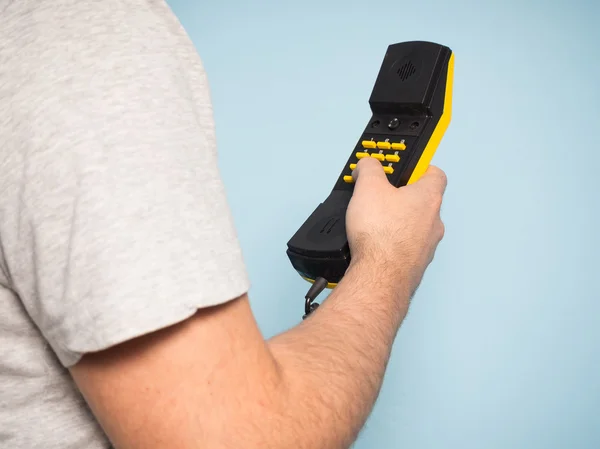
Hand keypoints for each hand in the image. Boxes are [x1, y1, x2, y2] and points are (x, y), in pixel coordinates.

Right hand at [345, 157, 446, 295]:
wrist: (380, 277)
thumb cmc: (382, 235)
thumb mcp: (368, 187)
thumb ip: (369, 168)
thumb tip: (367, 164)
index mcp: (429, 197)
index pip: (434, 173)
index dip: (419, 167)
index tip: (403, 166)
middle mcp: (433, 222)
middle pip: (422, 201)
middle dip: (401, 197)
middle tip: (379, 194)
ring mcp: (426, 246)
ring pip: (414, 227)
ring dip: (396, 222)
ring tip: (371, 222)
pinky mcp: (414, 265)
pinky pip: (404, 247)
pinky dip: (391, 244)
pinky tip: (373, 245)